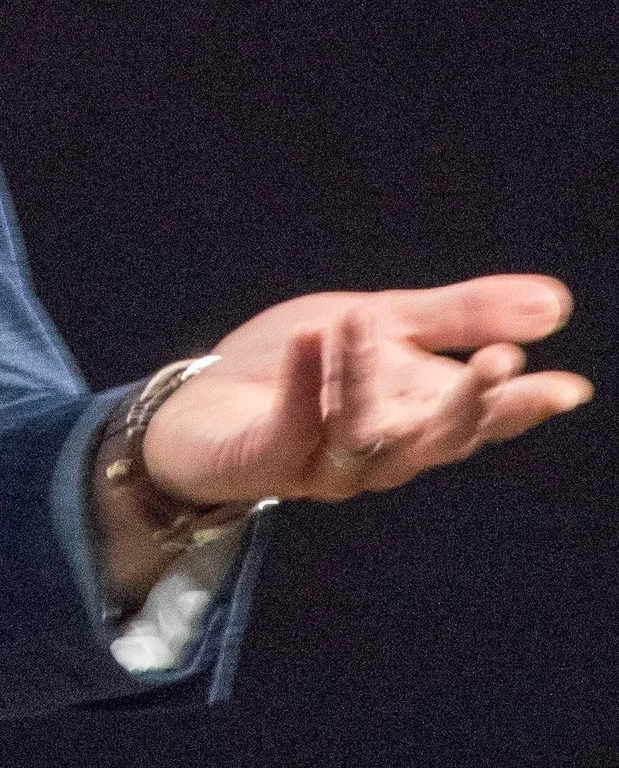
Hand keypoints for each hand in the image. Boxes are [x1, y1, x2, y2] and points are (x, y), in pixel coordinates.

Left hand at [142, 274, 591, 508]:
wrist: (200, 402)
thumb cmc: (297, 366)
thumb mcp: (381, 323)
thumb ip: (459, 316)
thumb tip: (557, 304)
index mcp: (414, 419)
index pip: (478, 420)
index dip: (519, 408)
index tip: (567, 387)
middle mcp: (379, 452)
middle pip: (434, 441)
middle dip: (468, 405)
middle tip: (501, 361)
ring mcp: (322, 464)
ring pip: (360, 435)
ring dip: (364, 378)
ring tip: (364, 318)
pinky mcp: (265, 461)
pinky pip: (292, 429)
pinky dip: (304, 385)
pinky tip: (311, 339)